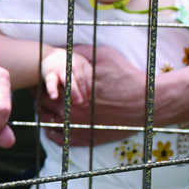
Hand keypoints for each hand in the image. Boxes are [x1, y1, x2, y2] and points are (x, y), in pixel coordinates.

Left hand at [37, 44, 171, 147]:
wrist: (147, 103)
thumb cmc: (127, 77)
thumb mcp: (104, 56)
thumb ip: (80, 52)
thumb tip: (63, 49)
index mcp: (70, 91)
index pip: (43, 86)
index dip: (41, 81)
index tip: (43, 77)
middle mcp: (70, 112)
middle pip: (42, 104)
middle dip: (41, 96)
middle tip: (43, 91)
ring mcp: (75, 128)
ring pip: (47, 122)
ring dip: (44, 113)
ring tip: (48, 106)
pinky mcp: (83, 139)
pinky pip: (57, 138)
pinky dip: (52, 131)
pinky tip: (54, 122)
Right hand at [39, 47, 92, 110]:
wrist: (49, 56)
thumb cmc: (67, 65)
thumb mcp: (79, 66)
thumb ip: (86, 77)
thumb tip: (91, 96)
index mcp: (82, 63)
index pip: (89, 77)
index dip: (90, 88)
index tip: (91, 99)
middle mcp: (72, 65)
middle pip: (80, 79)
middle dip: (84, 92)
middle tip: (86, 104)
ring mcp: (61, 69)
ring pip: (69, 81)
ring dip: (75, 92)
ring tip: (79, 102)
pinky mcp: (50, 74)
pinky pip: (51, 83)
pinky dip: (52, 89)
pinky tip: (54, 97)